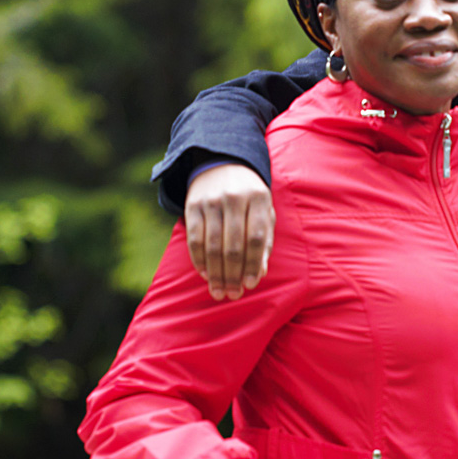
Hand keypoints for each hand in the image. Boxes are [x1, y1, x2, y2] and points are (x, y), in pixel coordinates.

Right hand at [185, 163, 274, 299]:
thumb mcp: (264, 210)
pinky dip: (199, 260)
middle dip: (233, 274)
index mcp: (258, 197)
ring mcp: (211, 200)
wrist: (222, 164)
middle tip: (233, 295)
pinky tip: (205, 274)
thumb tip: (260, 272)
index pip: (256, 237)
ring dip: (215, 273)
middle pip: (233, 244)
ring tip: (219, 292)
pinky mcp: (192, 205)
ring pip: (212, 245)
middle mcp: (234, 198)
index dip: (253, 264)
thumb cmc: (249, 196)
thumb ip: (265, 240)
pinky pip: (194, 238)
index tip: (250, 284)